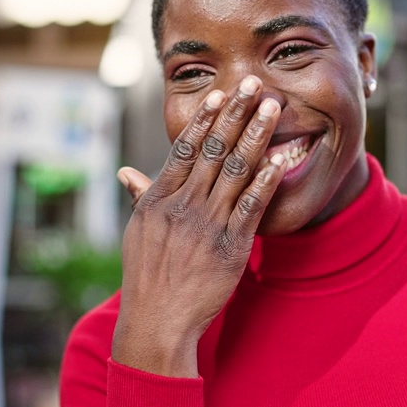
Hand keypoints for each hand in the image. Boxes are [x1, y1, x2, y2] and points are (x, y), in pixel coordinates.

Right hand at [112, 75, 286, 376]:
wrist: (157, 322)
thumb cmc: (146, 278)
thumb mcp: (136, 232)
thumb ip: (140, 197)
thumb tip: (126, 171)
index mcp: (159, 199)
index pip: (184, 149)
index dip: (204, 119)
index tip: (219, 94)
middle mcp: (183, 206)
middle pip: (214, 150)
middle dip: (236, 114)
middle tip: (253, 84)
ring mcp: (208, 226)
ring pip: (236, 170)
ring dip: (257, 135)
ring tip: (273, 108)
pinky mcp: (231, 248)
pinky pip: (252, 207)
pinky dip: (267, 181)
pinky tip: (280, 159)